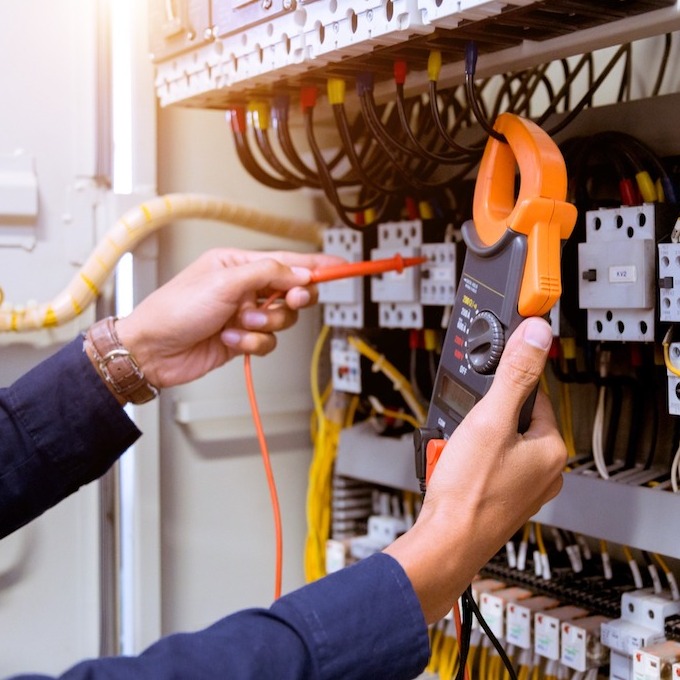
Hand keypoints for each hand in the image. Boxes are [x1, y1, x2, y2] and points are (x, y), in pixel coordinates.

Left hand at [114, 248, 341, 388]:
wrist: (153, 350)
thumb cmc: (175, 309)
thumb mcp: (225, 282)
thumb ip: (269, 273)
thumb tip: (301, 272)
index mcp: (239, 264)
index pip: (288, 260)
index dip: (317, 264)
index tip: (342, 266)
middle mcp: (245, 288)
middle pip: (291, 292)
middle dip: (288, 300)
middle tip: (286, 300)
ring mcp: (245, 315)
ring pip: (282, 321)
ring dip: (263, 326)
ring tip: (238, 324)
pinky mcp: (243, 340)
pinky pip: (268, 343)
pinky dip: (251, 344)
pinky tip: (229, 340)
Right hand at [384, 317, 566, 622]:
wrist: (446, 544)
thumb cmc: (469, 492)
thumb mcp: (489, 420)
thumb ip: (515, 374)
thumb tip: (536, 335)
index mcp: (552, 449)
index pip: (533, 394)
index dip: (502, 387)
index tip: (482, 388)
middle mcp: (545, 471)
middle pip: (510, 419)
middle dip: (480, 418)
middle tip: (462, 430)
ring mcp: (523, 488)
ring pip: (494, 442)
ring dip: (470, 439)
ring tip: (453, 453)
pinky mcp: (502, 499)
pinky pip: (485, 465)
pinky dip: (466, 461)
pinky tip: (451, 469)